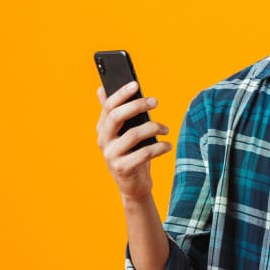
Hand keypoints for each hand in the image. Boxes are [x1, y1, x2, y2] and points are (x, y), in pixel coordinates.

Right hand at [96, 81, 171, 201]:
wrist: (133, 185)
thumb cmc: (131, 153)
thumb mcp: (122, 133)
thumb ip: (114, 113)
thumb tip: (101, 89)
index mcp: (103, 129)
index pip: (108, 107)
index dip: (121, 94)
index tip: (136, 84)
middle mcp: (103, 141)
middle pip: (117, 117)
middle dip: (137, 105)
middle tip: (155, 102)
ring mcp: (111, 156)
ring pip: (133, 134)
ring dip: (154, 128)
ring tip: (166, 129)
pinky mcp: (122, 168)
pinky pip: (144, 153)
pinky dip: (159, 147)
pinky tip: (168, 145)